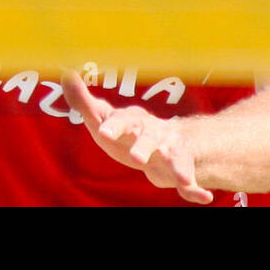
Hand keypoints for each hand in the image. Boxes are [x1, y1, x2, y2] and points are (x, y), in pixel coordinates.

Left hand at [61, 71, 213, 203]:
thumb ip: (84, 101)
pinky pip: (190, 180)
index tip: (102, 131)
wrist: (166, 142)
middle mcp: (154, 133)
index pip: (122, 120)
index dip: (114, 125)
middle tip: (136, 157)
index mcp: (134, 121)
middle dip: (144, 147)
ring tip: (182, 179)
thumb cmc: (128, 131)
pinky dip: (196, 189)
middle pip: (149, 138)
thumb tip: (66, 72)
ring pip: (175, 158)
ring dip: (178, 167)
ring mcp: (169, 152)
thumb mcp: (104, 118)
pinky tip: (203, 197)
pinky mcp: (180, 170)